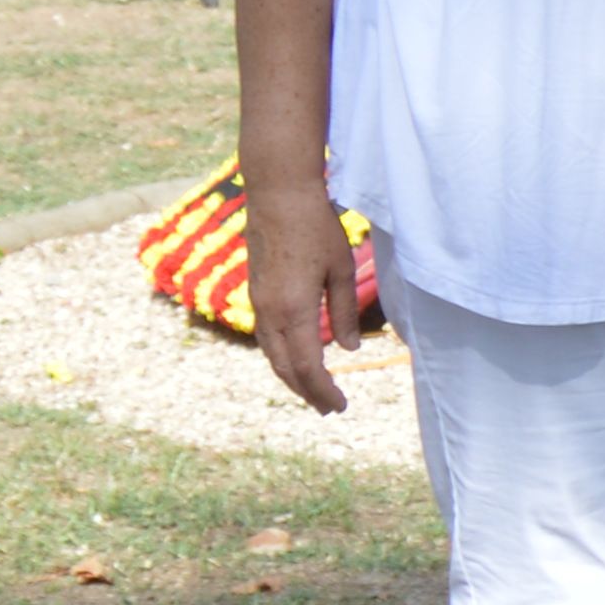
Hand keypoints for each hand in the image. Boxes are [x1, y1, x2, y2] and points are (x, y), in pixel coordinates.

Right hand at [242, 181, 361, 416]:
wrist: (277, 196)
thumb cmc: (316, 228)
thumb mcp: (340, 269)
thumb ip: (344, 313)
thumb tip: (348, 350)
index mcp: (293, 310)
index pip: (307, 366)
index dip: (322, 391)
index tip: (339, 406)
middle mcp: (270, 312)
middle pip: (285, 367)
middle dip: (307, 391)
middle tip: (329, 408)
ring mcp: (258, 302)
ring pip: (271, 354)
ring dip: (292, 376)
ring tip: (314, 391)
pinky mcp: (256, 292)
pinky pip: (266, 337)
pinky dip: (282, 356)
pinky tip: (297, 357)